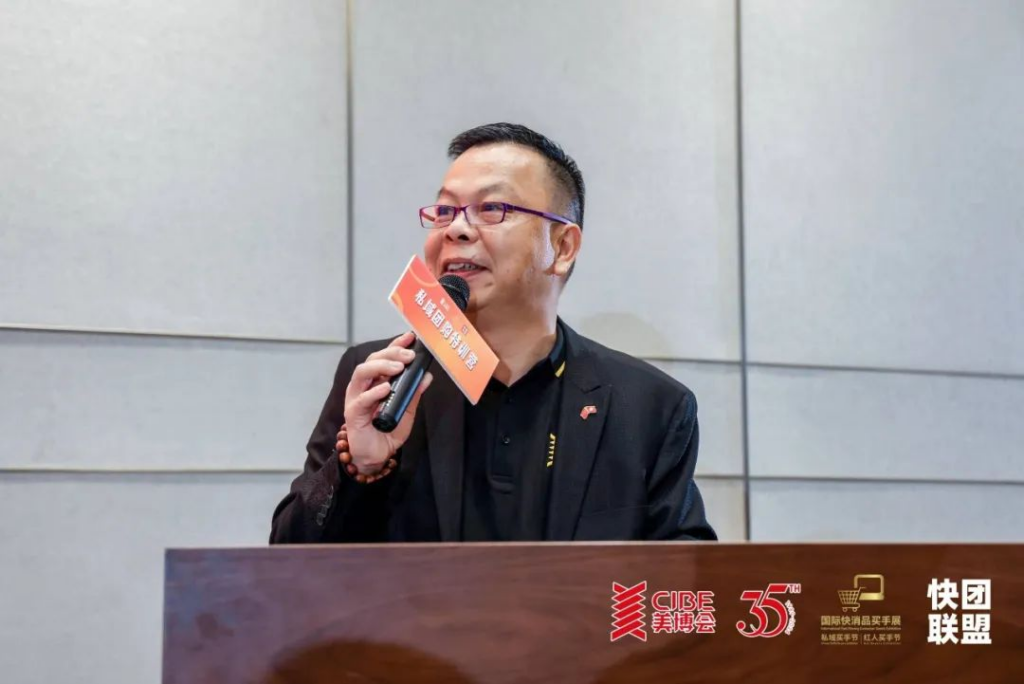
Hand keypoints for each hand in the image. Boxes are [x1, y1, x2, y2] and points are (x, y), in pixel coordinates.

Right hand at [340, 332, 432, 473]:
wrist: (376, 455)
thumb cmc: (388, 430)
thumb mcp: (407, 410)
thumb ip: (414, 393)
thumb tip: (427, 377)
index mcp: (376, 381)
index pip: (384, 357)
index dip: (395, 345)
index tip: (410, 337)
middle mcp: (364, 386)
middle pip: (372, 360)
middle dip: (391, 354)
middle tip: (408, 356)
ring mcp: (356, 398)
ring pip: (362, 373)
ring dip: (381, 367)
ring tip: (398, 368)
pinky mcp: (353, 413)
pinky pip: (362, 399)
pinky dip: (374, 391)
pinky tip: (386, 388)